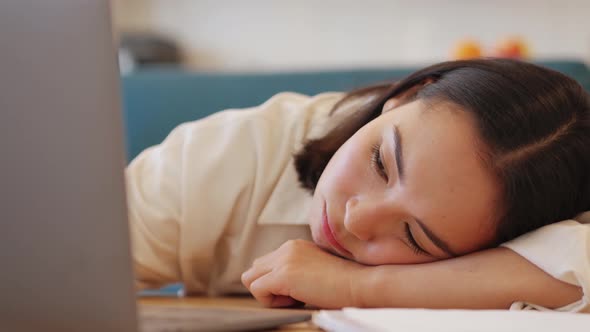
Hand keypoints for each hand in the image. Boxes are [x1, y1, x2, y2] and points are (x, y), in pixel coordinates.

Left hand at [241, 239, 365, 307]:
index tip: (298, 290)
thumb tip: (279, 286)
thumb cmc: (344, 283)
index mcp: (294, 246)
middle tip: (292, 296)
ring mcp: (284, 260)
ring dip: (267, 294)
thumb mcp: (315, 270)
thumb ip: (296, 270)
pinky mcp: (283, 275)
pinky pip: (257, 290)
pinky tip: (296, 300)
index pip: (265, 264)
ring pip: (250, 279)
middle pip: (253, 270)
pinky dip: (271, 302)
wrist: (360, 283)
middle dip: (267, 287)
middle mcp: (286, 248)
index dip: (275, 283)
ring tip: (294, 298)